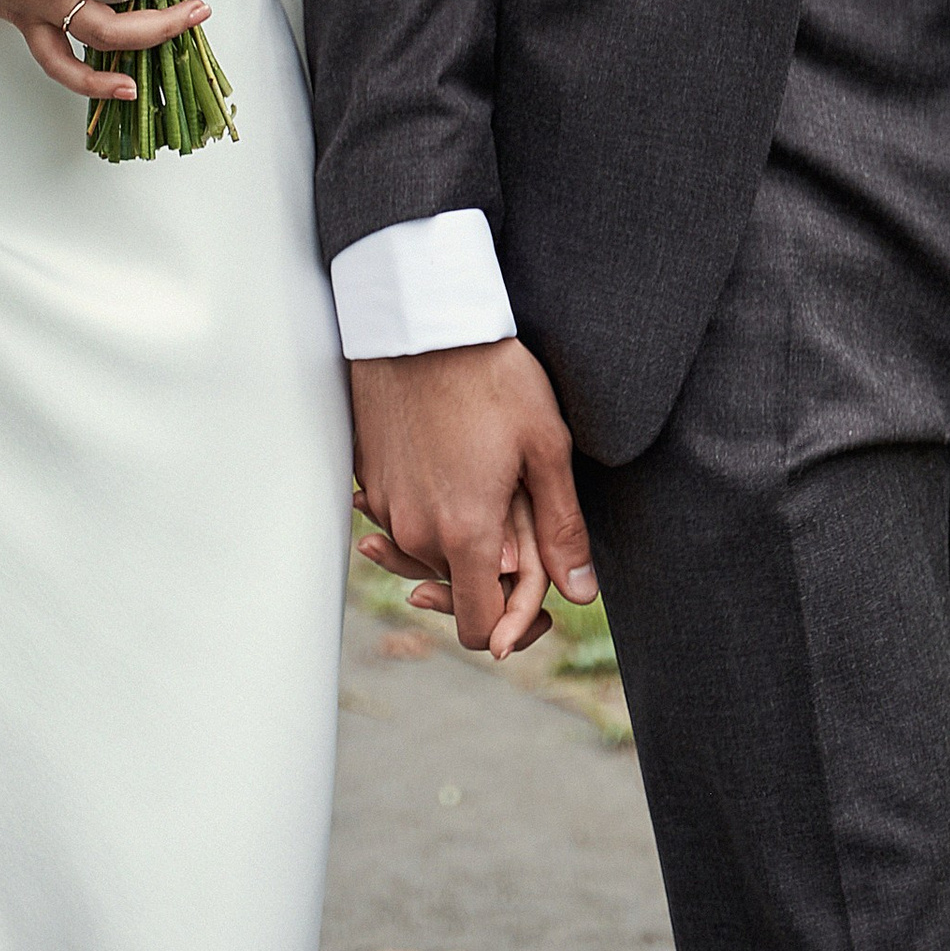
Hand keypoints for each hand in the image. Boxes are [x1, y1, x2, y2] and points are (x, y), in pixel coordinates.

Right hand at [351, 340, 596, 660]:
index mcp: (465, 534)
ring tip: (487, 489)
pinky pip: (400, 521)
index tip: (537, 606)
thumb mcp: (545, 446)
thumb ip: (562, 529)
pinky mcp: (366, 479)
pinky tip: (448, 473)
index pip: (480, 628)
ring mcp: (384, 507)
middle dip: (491, 571)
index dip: (514, 629)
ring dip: (456, 540)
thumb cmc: (490, 375)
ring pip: (427, 555)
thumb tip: (582, 595)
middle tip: (520, 515)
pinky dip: (426, 512)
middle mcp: (416, 532)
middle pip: (455, 589)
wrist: (420, 321)